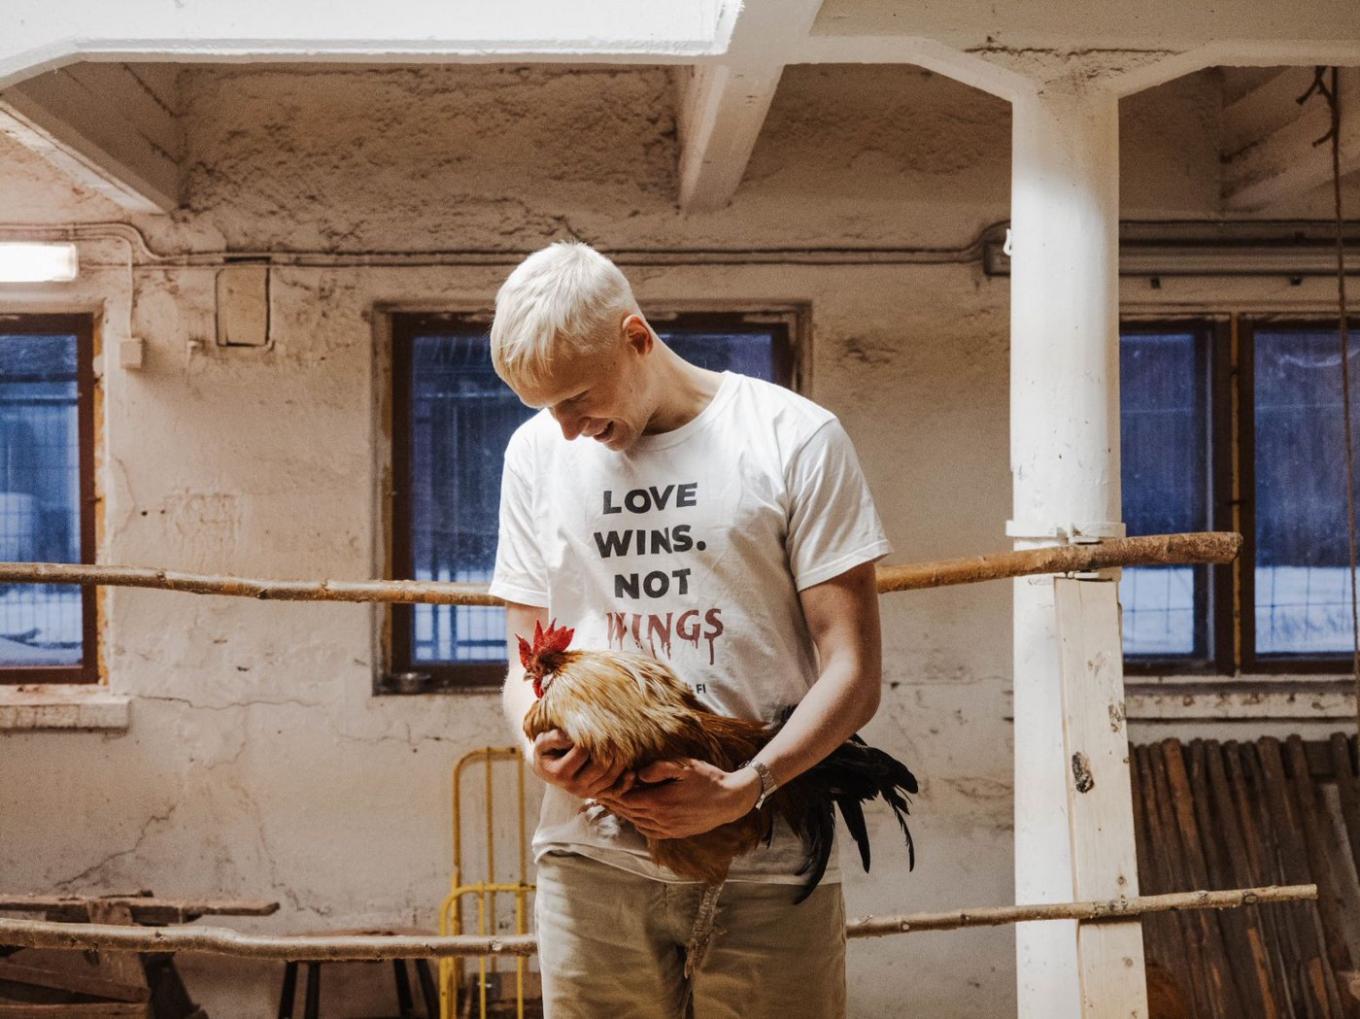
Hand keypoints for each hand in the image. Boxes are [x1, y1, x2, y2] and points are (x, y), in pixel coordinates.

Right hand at [530, 729, 633, 798]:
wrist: (548, 769)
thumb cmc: (547, 751)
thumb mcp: (542, 742)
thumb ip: (553, 737)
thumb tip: (570, 736)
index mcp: (560, 773)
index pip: (582, 752)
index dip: (591, 737)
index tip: (595, 725)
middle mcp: (574, 787)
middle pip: (600, 766)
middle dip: (610, 747)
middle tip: (616, 731)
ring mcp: (586, 793)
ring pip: (610, 777)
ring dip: (620, 759)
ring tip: (622, 742)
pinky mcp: (597, 795)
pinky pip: (616, 791)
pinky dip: (626, 781)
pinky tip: (631, 770)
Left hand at [597, 758, 761, 839]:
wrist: (730, 800)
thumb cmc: (708, 778)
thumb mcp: (685, 766)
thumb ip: (659, 768)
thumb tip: (638, 774)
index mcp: (660, 802)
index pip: (627, 799)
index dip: (613, 792)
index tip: (603, 784)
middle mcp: (661, 819)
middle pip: (629, 812)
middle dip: (614, 802)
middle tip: (600, 793)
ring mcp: (667, 829)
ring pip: (637, 822)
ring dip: (624, 812)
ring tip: (613, 801)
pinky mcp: (674, 833)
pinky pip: (648, 830)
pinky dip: (637, 821)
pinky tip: (634, 813)